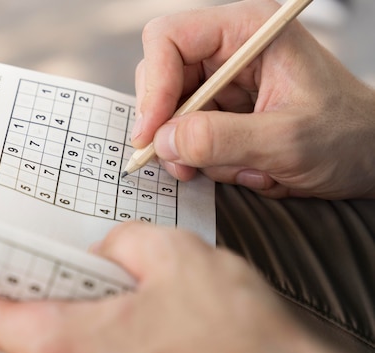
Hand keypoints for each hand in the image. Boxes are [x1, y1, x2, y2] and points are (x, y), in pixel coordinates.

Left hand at [0, 222, 373, 352]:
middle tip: (77, 262)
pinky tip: (150, 332)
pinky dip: (109, 348)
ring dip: (87, 322)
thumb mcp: (173, 256)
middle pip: (24, 331)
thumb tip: (99, 250)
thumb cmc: (238, 335)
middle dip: (48, 292)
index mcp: (64, 348)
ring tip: (132, 300)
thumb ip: (118, 243)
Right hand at [133, 0, 374, 198]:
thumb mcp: (286, 140)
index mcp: (248, 31)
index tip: (152, 133)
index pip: (169, 39)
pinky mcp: (222, 112)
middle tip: (182, 162)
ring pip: (171, 113)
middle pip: (161, 77)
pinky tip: (243, 167)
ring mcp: (223, 83)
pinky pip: (188, 135)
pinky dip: (205, 160)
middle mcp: (229, 51)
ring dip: (193, 150)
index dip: (153, 85)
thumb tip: (163, 141)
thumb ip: (221, 139)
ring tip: (239, 167)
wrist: (369, 160)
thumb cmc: (347, 136)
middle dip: (169, 125)